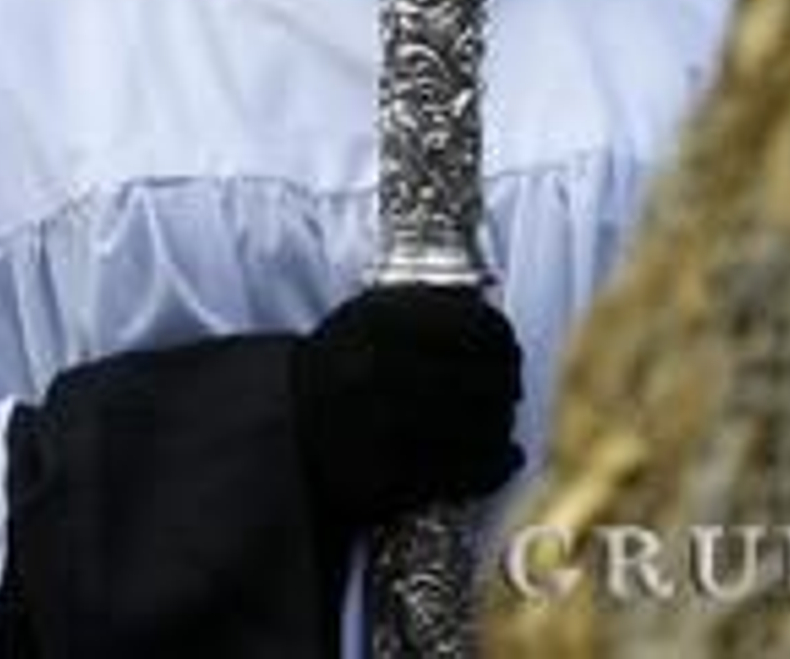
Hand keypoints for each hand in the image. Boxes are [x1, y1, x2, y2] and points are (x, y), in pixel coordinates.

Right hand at [292, 283, 523, 524]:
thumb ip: (428, 308)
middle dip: (507, 388)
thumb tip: (494, 314)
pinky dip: (494, 468)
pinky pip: (461, 474)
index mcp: (382, 321)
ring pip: (478, 428)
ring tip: (503, 427)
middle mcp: (382, 369)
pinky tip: (505, 460)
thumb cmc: (337, 368)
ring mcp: (383, 428)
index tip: (509, 353)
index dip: (504, 343)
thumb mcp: (369, 316)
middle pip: (484, 380)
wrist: (278, 434)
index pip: (477, 327)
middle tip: (511, 393)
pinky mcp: (384, 481)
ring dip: (502, 428)